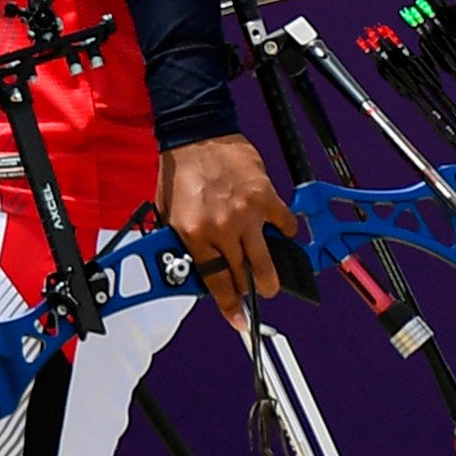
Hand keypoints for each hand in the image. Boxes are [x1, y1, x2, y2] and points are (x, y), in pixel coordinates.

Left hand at [161, 134, 298, 327]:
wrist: (196, 135)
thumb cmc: (180, 172)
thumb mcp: (170, 214)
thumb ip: (187, 242)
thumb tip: (200, 268)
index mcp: (193, 235)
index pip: (215, 282)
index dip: (229, 306)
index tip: (238, 320)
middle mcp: (221, 229)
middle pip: (244, 276)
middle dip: (250, 291)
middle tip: (254, 293)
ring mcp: (246, 215)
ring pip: (267, 261)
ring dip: (270, 277)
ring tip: (270, 282)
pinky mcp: (266, 198)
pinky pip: (285, 226)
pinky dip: (285, 233)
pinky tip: (279, 233)